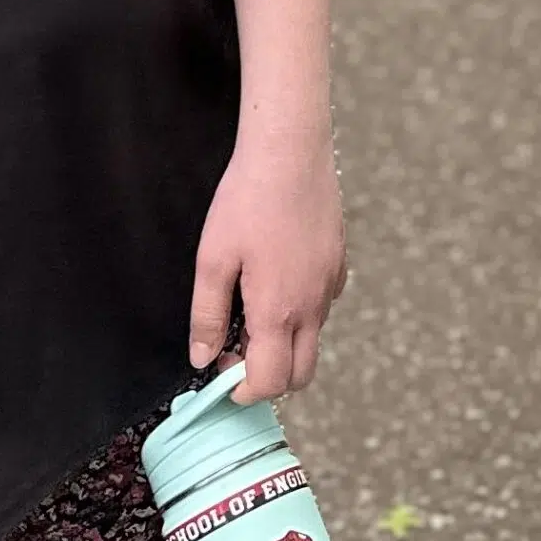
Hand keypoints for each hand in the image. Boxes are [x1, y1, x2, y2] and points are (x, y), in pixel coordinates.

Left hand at [188, 128, 347, 403]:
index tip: (220, 370)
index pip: (269, 384)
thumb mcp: (213, 259)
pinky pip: (323, 306)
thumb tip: (202, 358)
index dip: (241, 390)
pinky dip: (302, 312)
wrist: (290, 150)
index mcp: (278, 311)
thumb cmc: (247, 199)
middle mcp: (312, 306)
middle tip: (236, 347)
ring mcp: (329, 285)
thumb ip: (207, 315)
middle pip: (299, 376)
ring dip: (285, 344)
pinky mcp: (338, 263)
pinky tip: (278, 279)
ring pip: (313, 340)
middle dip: (267, 377)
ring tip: (252, 309)